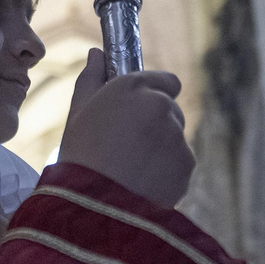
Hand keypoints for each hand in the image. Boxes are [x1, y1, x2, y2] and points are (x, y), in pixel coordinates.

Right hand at [58, 49, 194, 207]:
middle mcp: (160, 104)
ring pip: (175, 137)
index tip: (137, 113)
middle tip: (128, 146)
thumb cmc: (78, 158)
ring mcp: (176, 134)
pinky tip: (142, 183)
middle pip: (171, 109)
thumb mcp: (77, 114)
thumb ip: (91, 79)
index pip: (167, 81)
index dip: (153, 96)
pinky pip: (180, 163)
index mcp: (132, 87)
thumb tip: (97, 53)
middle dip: (157, 124)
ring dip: (162, 148)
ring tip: (131, 169)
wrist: (90, 209)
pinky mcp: (187, 163)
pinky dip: (167, 172)